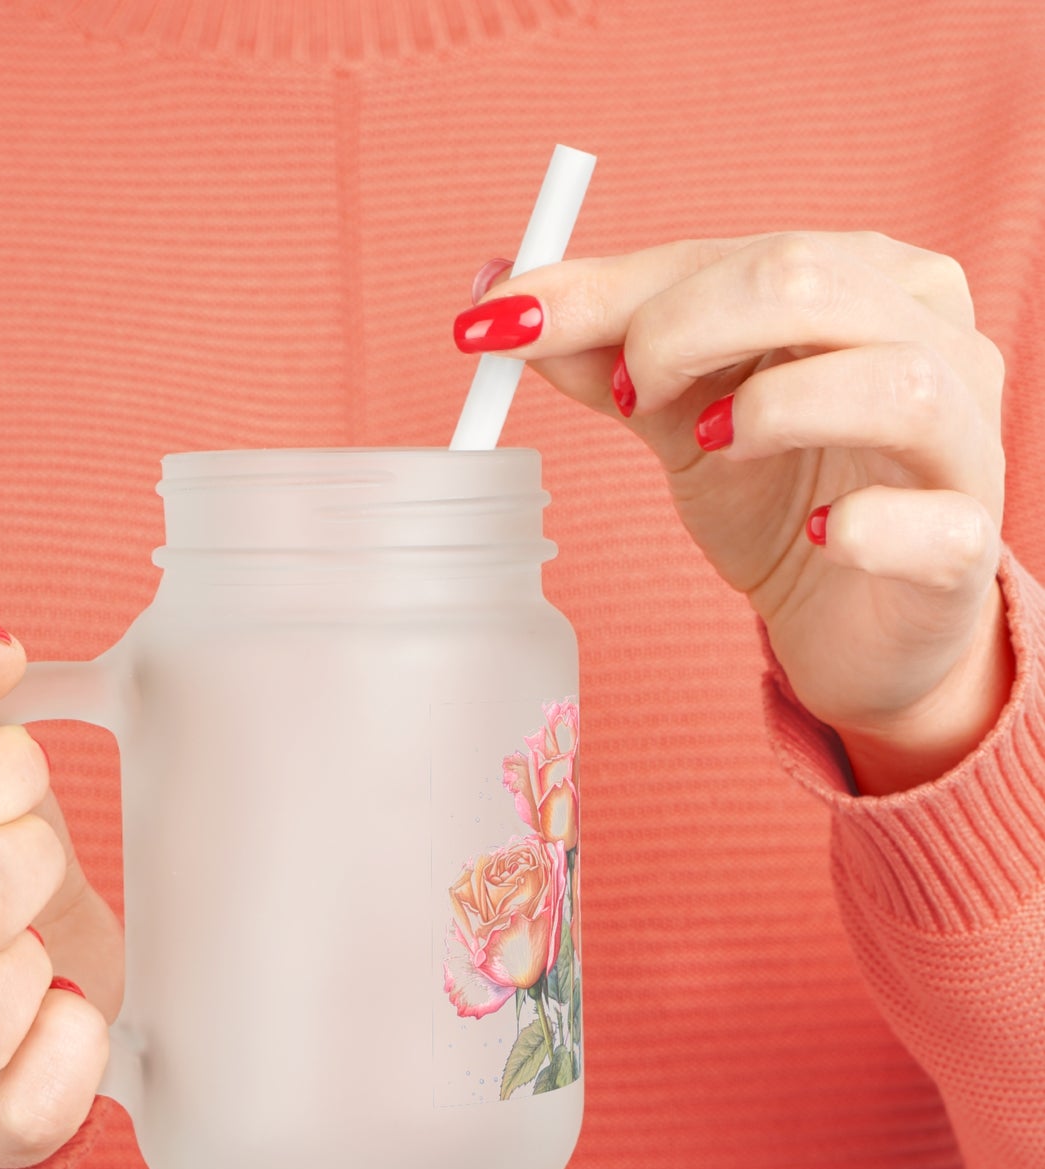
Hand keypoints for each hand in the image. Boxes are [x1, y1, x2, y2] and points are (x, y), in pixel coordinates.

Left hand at [457, 232, 1012, 793]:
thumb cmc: (777, 496)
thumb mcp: (678, 416)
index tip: (503, 323)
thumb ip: (604, 355)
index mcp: (862, 281)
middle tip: (625, 396)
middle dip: (681, 329)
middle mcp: (931, 337)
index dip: (609, 289)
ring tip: (709, 446)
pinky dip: (864, 526)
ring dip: (772, 409)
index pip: (730, 255)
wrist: (850, 619)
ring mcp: (962, 441)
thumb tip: (498, 298)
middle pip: (808, 281)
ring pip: (893, 381)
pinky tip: (818, 537)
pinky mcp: (965, 546)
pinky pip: (933, 522)